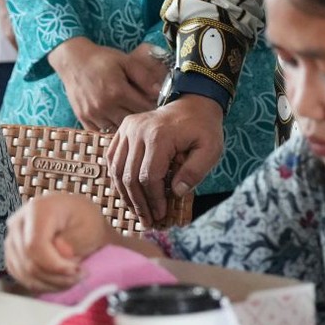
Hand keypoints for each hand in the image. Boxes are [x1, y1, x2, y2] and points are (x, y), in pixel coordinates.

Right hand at [4, 193, 114, 291]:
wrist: (78, 217)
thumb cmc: (86, 220)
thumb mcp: (91, 227)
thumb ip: (75, 240)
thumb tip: (60, 252)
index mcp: (38, 209)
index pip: (35, 245)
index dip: (54, 265)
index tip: (76, 270)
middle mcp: (18, 221)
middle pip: (27, 262)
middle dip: (55, 277)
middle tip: (79, 277)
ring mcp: (12, 237)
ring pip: (22, 272)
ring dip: (49, 283)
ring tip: (72, 279)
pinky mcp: (12, 252)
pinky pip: (20, 275)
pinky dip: (40, 283)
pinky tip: (59, 280)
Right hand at [49, 39, 162, 134]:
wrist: (73, 61)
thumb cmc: (102, 59)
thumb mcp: (126, 61)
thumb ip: (144, 76)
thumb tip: (161, 92)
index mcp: (117, 91)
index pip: (144, 108)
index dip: (154, 108)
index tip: (159, 106)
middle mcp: (104, 106)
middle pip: (131, 121)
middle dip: (141, 118)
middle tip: (148, 114)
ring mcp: (92, 114)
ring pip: (117, 129)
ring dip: (126, 125)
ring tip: (133, 117)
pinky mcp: (83, 119)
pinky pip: (101, 132)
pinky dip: (110, 128)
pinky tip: (116, 119)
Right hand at [107, 94, 224, 225]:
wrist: (194, 102)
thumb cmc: (203, 128)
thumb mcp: (211, 149)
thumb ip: (196, 171)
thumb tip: (176, 193)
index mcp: (159, 135)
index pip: (149, 176)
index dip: (154, 200)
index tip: (161, 215)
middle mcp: (138, 131)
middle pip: (130, 176)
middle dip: (139, 203)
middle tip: (148, 221)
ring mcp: (127, 129)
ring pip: (117, 170)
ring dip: (126, 195)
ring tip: (138, 212)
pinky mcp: (122, 130)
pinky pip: (113, 159)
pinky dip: (118, 179)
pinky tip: (128, 194)